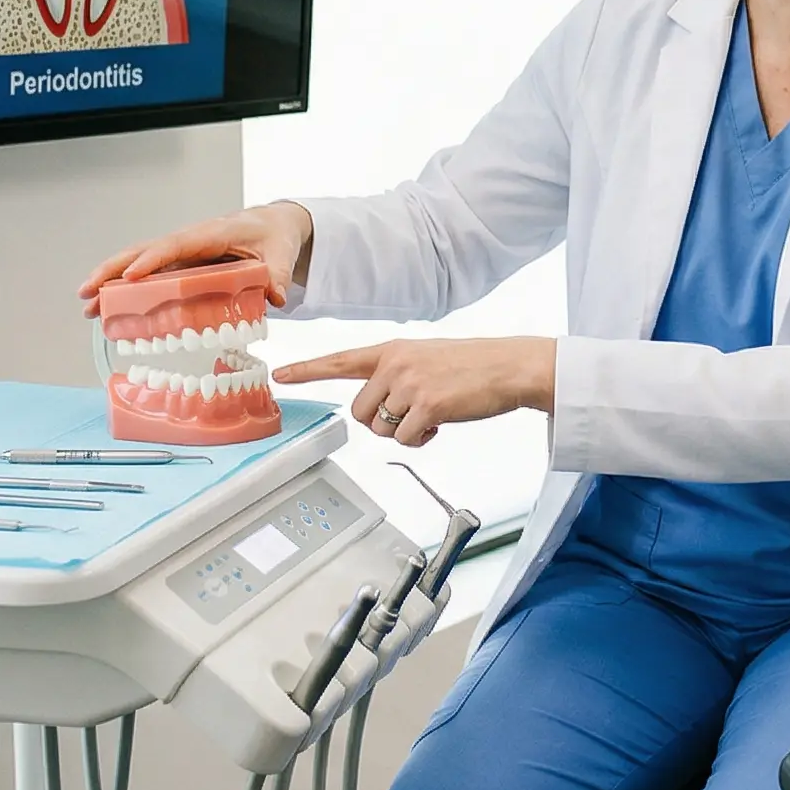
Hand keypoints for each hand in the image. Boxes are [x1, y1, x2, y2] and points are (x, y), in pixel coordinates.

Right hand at [78, 202, 314, 315]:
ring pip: (140, 265)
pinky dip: (129, 292)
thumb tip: (276, 297)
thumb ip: (279, 275)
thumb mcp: (281, 254)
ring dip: (112, 284)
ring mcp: (182, 255)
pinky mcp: (182, 267)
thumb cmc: (273, 235)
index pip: (176, 245)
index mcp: (211, 233)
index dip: (153, 260)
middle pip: (143, 252)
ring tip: (88, 308)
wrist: (273, 225)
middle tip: (87, 294)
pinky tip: (112, 312)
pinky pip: (151, 278)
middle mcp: (190, 242)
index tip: (132, 276)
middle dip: (113, 271)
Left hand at [272, 337, 556, 446]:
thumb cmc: (473, 365)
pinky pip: (406, 440)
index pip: (340, 360)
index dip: (307, 370)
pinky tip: (442, 422)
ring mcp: (409, 385)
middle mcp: (394, 364)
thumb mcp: (425, 357)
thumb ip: (395, 374)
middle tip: (411, 414)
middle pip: (360, 411)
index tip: (280, 374)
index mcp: (392, 350)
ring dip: (404, 431)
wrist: (509, 366)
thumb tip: (379, 408)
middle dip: (382, 422)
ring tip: (432, 414)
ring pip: (382, 429)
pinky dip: (422, 439)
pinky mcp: (426, 406)